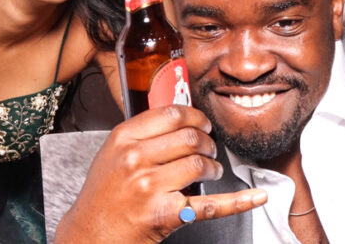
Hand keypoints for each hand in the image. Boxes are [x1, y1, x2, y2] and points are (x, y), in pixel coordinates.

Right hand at [55, 105, 266, 243]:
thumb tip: (179, 119)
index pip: (171, 114)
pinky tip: (256, 197)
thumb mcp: (111, 154)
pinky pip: (209, 204)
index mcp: (124, 138)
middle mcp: (136, 159)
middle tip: (209, 149)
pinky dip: (238, 202)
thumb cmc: (102, 196)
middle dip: (207, 142)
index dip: (195, 116)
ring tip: (211, 171)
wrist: (88, 235)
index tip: (203, 122)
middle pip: (190, 138)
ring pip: (200, 164)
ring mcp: (150, 187)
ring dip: (214, 167)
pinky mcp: (165, 214)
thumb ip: (141, 134)